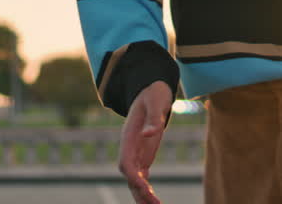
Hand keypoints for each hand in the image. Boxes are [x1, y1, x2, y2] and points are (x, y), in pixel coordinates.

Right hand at [118, 80, 172, 203]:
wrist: (150, 89)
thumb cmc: (153, 93)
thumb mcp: (156, 101)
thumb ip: (154, 118)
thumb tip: (150, 134)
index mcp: (129, 136)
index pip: (125, 162)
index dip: (132, 176)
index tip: (144, 187)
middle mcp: (129, 147)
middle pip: (129, 176)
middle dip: (139, 192)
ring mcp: (136, 153)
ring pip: (135, 180)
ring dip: (142, 195)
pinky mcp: (144, 156)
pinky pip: (142, 177)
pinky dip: (147, 190)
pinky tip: (154, 202)